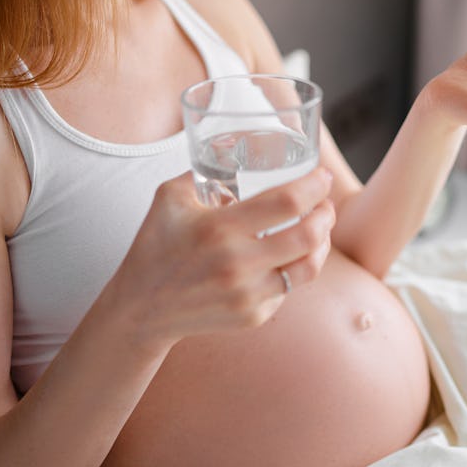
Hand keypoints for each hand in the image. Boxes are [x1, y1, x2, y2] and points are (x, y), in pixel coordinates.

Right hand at [101, 167, 334, 351]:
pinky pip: (288, 289)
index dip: (314, 186)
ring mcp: (247, 294)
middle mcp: (238, 263)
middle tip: (326, 204)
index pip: (286, 202)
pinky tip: (290, 257)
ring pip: (308, 268)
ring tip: (320, 230)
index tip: (322, 177)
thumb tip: (234, 150)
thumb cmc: (155, 248)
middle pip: (307, 236)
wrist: (140, 310)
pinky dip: (295, 269)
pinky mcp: (252, 316)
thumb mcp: (169, 198)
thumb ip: (203, 173)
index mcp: (219, 228)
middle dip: (326, 214)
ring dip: (323, 244)